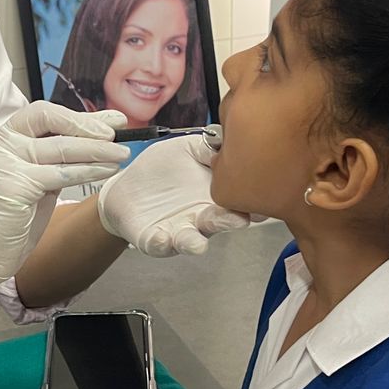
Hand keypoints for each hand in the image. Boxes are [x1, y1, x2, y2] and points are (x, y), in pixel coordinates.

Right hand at [0, 102, 127, 310]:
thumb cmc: (6, 223)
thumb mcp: (32, 181)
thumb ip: (52, 160)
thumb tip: (92, 142)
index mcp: (0, 139)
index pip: (43, 115)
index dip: (78, 117)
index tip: (109, 122)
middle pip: (50, 121)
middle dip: (89, 126)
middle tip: (118, 135)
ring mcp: (3, 162)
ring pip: (61, 147)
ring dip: (97, 150)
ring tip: (121, 154)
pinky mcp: (13, 185)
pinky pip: (61, 174)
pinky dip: (88, 171)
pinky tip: (106, 172)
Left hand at [97, 135, 252, 256]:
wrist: (128, 186)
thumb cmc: (162, 169)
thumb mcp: (187, 149)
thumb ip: (209, 147)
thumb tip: (229, 144)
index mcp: (217, 196)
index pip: (241, 201)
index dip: (252, 201)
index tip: (260, 196)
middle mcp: (204, 217)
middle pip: (223, 223)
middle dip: (230, 221)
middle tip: (239, 218)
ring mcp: (180, 231)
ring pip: (192, 241)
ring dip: (196, 242)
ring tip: (198, 243)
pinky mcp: (156, 240)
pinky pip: (161, 245)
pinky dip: (161, 243)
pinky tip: (161, 236)